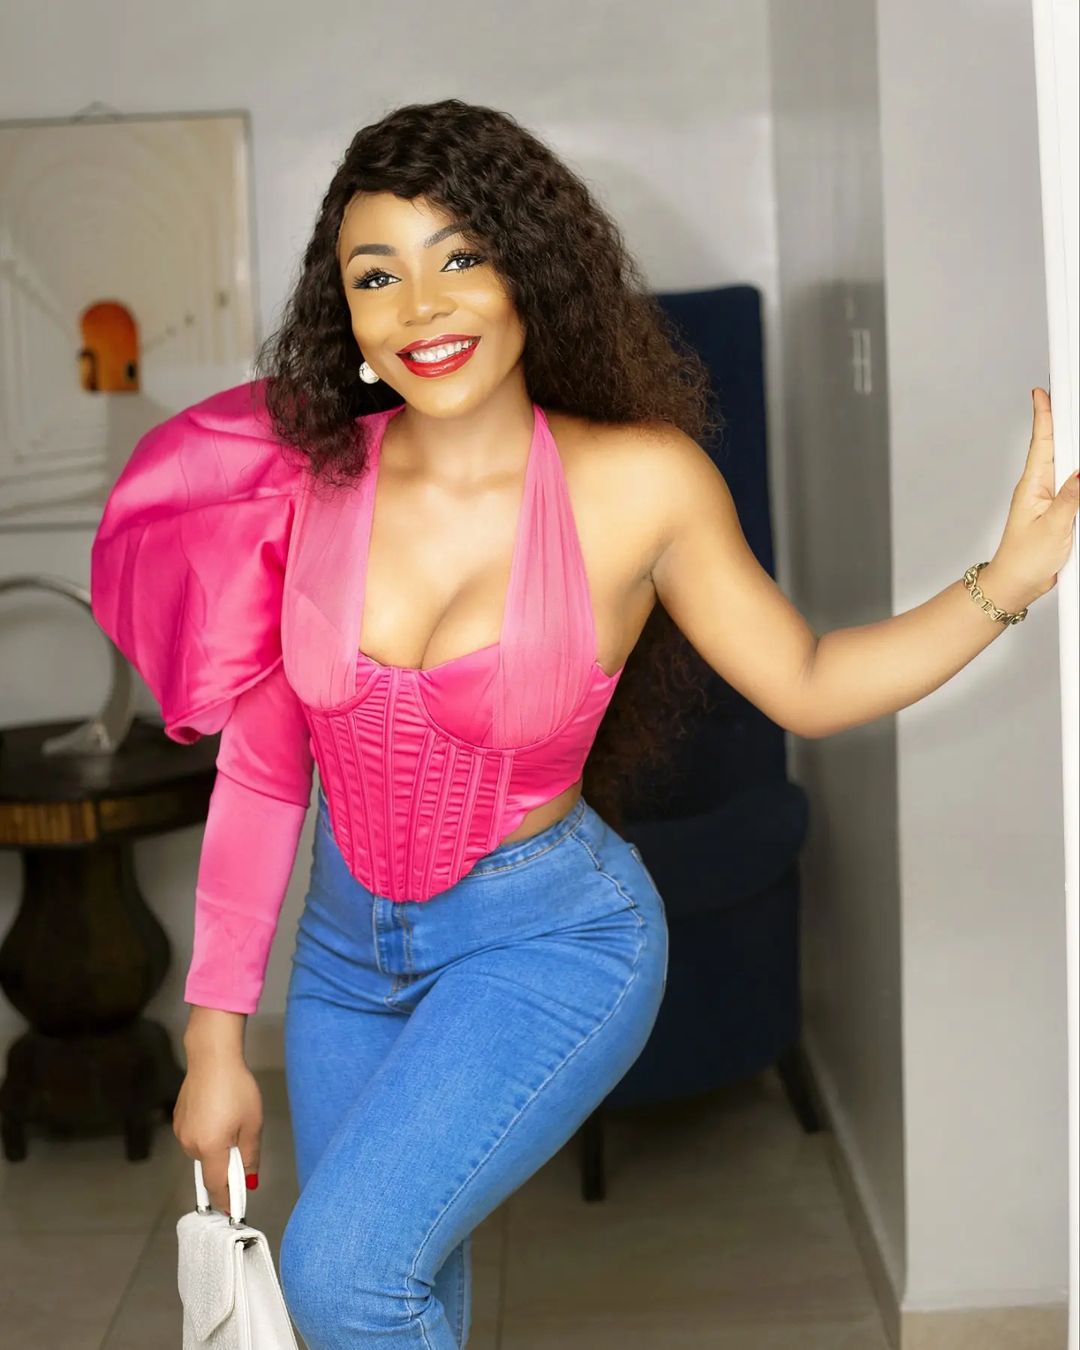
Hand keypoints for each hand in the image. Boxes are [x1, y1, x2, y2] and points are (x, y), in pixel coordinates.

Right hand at [173, 1055, 262, 1215]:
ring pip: (203, 1152)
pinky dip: (207, 1133)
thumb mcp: (253, 1123)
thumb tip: (250, 1181)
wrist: (212, 1058)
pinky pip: (195, 1137)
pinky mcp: (178, 1120)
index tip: (234, 1211)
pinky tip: (217, 1112)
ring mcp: (181, 1132)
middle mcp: (190, 1144)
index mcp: (210, 1147)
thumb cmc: (237, 1088)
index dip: (226, 1200)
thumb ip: (250, 1156)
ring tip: (231, 1119)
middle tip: (243, 1141)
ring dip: (217, 1147)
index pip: (216, 1185)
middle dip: (227, 1163)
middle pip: (210, 1168)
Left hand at [989, 387, 1078, 604]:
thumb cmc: (1025, 560)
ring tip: (1073, 420)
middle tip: (1067, 393)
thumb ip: (1072, 498)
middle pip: (1057, 445)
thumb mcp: (1054, 528)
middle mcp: (1040, 486)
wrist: (1015, 584)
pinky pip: (1073, 483)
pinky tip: (1079, 469)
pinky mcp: (1058, 509)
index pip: (1042, 441)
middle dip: (1064, 419)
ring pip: (1067, 463)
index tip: (1042, 390)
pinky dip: (1078, 471)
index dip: (1044, 414)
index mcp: (1033, 484)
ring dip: (1072, 443)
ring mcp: (1049, 496)